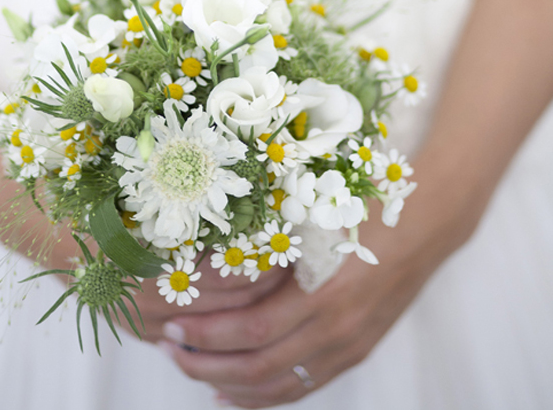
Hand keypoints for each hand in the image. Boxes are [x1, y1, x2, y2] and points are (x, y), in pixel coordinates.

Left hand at [157, 159, 471, 406]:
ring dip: (228, 384)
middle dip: (205, 362)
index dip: (207, 334)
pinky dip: (264, 395)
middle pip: (258, 367)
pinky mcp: (356, 351)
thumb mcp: (315, 214)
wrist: (427, 221)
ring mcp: (349, 345)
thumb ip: (271, 238)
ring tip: (190, 367)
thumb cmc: (363, 204)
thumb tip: (207, 249)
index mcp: (324, 291)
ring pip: (278, 386)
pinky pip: (303, 386)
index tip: (170, 321)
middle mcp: (337, 328)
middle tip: (168, 345)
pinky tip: (230, 391)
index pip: (252, 331)